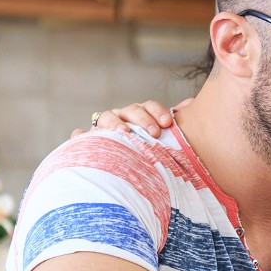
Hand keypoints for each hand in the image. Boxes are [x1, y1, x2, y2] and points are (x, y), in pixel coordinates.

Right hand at [69, 99, 188, 139]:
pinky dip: (80, 136)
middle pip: (130, 110)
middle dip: (142, 119)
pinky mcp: (89, 142)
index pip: (148, 106)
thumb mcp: (162, 135)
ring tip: (122, 132)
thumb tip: (191, 103)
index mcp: (140, 114)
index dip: (157, 111)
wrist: (127, 168)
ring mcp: (104, 128)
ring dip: (113, 123)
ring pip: (106, 117)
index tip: (167, 123)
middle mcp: (122, 118)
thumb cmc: (148, 148)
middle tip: (154, 134)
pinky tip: (79, 137)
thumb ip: (173, 121)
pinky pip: (81, 137)